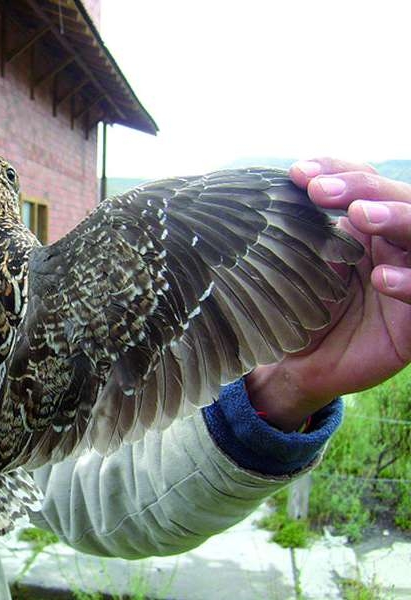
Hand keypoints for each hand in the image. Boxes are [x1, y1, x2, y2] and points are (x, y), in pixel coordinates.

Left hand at [246, 158, 410, 430]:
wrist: (295, 368)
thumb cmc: (293, 309)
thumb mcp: (290, 266)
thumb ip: (292, 230)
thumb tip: (264, 187)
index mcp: (365, 227)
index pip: (364, 181)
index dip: (338, 170)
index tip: (298, 172)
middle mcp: (393, 245)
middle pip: (398, 198)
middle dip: (361, 187)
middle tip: (320, 191)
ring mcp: (410, 275)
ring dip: (395, 217)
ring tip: (360, 216)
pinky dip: (409, 281)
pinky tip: (381, 279)